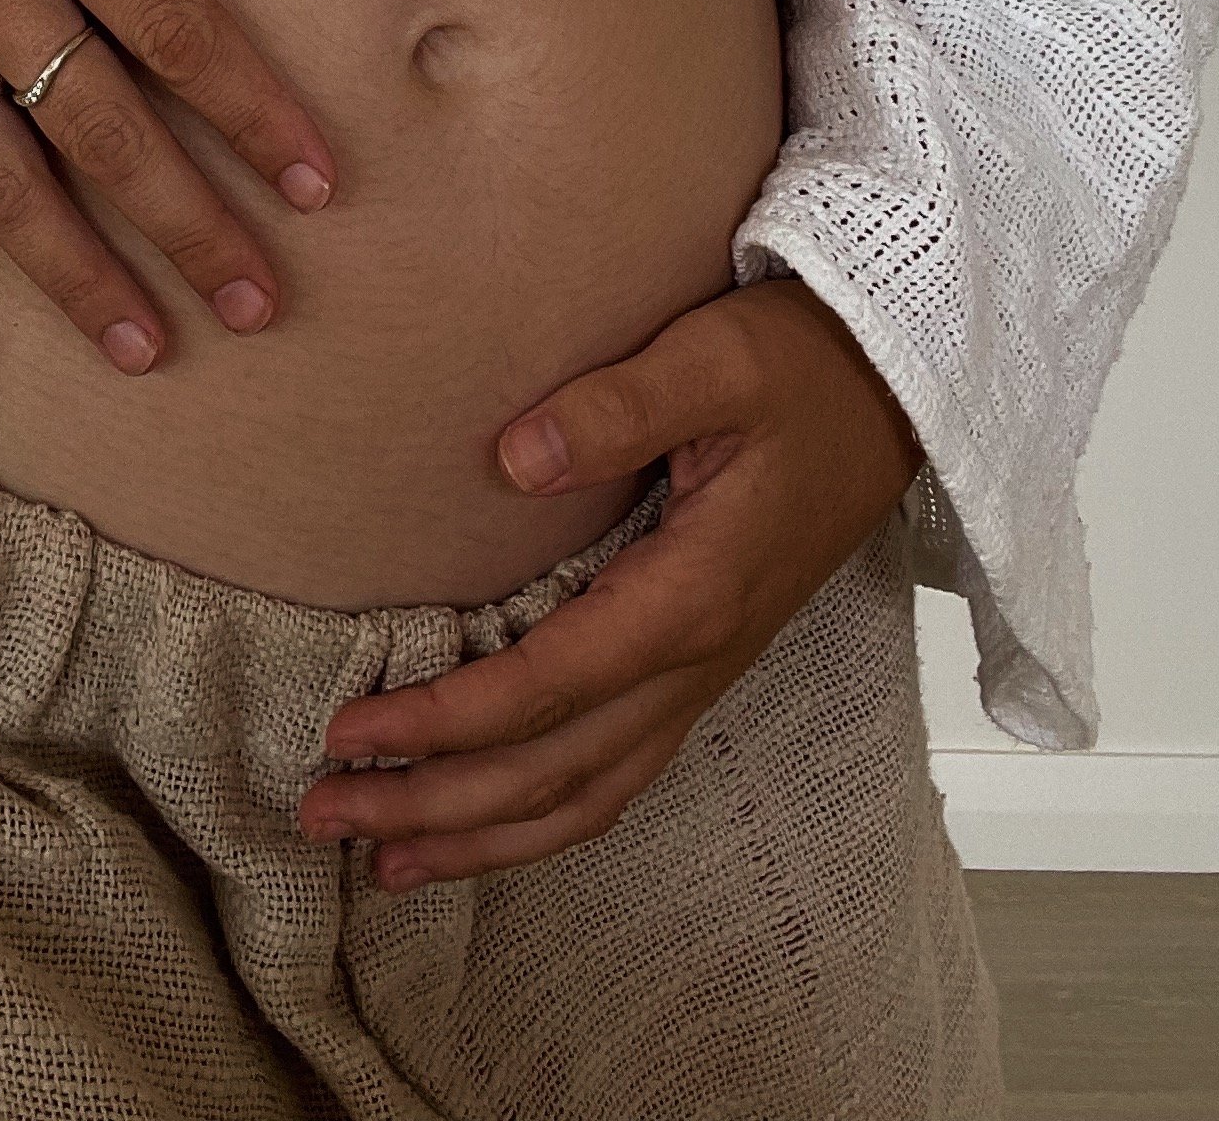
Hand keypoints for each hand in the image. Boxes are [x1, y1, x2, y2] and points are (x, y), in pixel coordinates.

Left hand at [296, 279, 918, 887]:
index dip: (445, 720)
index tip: (350, 729)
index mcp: (689, 594)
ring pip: (587, 794)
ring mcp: (703, 673)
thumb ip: (616, 407)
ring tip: (385, 860)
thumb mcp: (713, 360)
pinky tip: (487, 829)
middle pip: (552, 769)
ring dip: (483, 834)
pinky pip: (619, 773)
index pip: (546, 687)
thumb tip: (511, 459)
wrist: (895, 388)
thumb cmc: (798, 366)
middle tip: (323, 815)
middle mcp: (696, 657)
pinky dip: (545, 819)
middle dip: (435, 803)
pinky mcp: (700, 665)